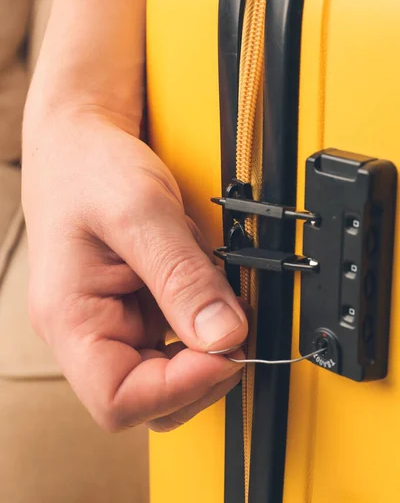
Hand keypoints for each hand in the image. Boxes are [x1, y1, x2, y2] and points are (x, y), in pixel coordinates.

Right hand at [22, 107, 247, 431]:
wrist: (80, 144)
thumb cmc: (88, 168)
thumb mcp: (140, 212)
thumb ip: (183, 277)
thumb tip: (225, 335)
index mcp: (70, 318)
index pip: (118, 400)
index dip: (180, 388)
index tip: (227, 350)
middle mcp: (87, 330)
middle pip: (146, 398)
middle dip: (200, 372)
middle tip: (235, 328)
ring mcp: (111, 322)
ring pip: (165, 373)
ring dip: (204, 348)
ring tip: (217, 297)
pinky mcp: (133, 309)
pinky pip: (173, 339)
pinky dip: (201, 324)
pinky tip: (206, 290)